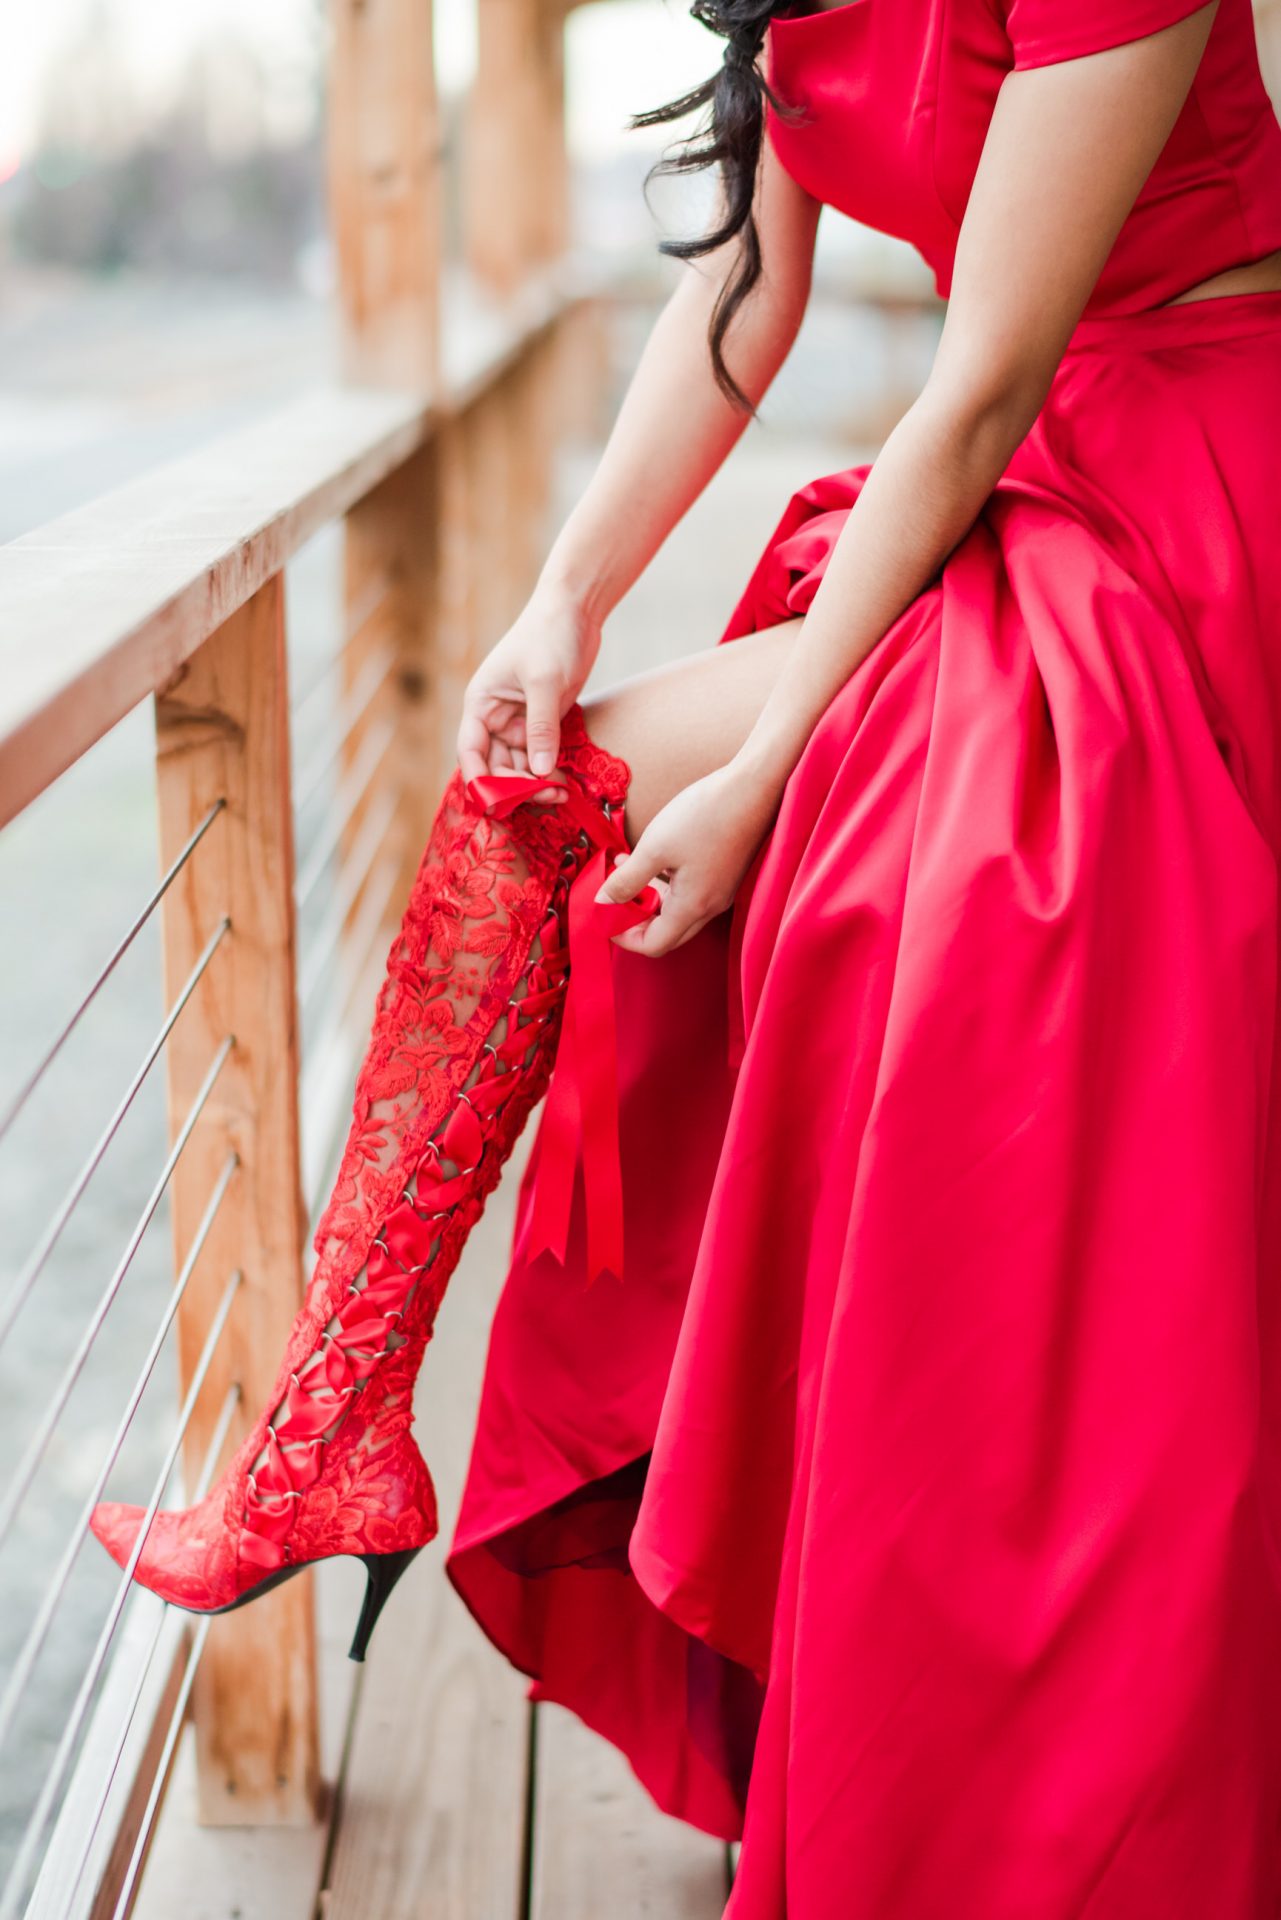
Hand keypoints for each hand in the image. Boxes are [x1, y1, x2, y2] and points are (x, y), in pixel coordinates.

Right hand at [457, 579, 599, 793]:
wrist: (575, 611)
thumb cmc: (550, 636)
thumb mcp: (545, 682)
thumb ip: (542, 728)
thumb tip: (540, 771)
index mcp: (481, 705)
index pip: (471, 753)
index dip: (480, 781)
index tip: (499, 805)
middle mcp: (495, 718)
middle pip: (496, 766)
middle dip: (517, 787)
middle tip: (548, 796)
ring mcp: (519, 722)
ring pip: (520, 767)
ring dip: (536, 783)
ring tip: (562, 793)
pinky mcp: (543, 723)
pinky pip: (542, 757)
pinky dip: (551, 771)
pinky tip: (567, 782)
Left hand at [596, 756, 780, 956]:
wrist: (753, 788)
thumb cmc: (706, 815)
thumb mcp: (655, 847)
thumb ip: (626, 880)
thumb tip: (603, 903)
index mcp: (692, 906)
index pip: (653, 944)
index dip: (624, 937)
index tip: (605, 916)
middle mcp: (710, 906)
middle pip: (667, 934)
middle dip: (636, 920)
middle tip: (613, 897)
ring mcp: (721, 891)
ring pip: (678, 912)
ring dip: (648, 897)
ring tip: (624, 867)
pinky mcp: (725, 875)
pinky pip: (691, 894)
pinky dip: (667, 885)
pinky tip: (652, 859)